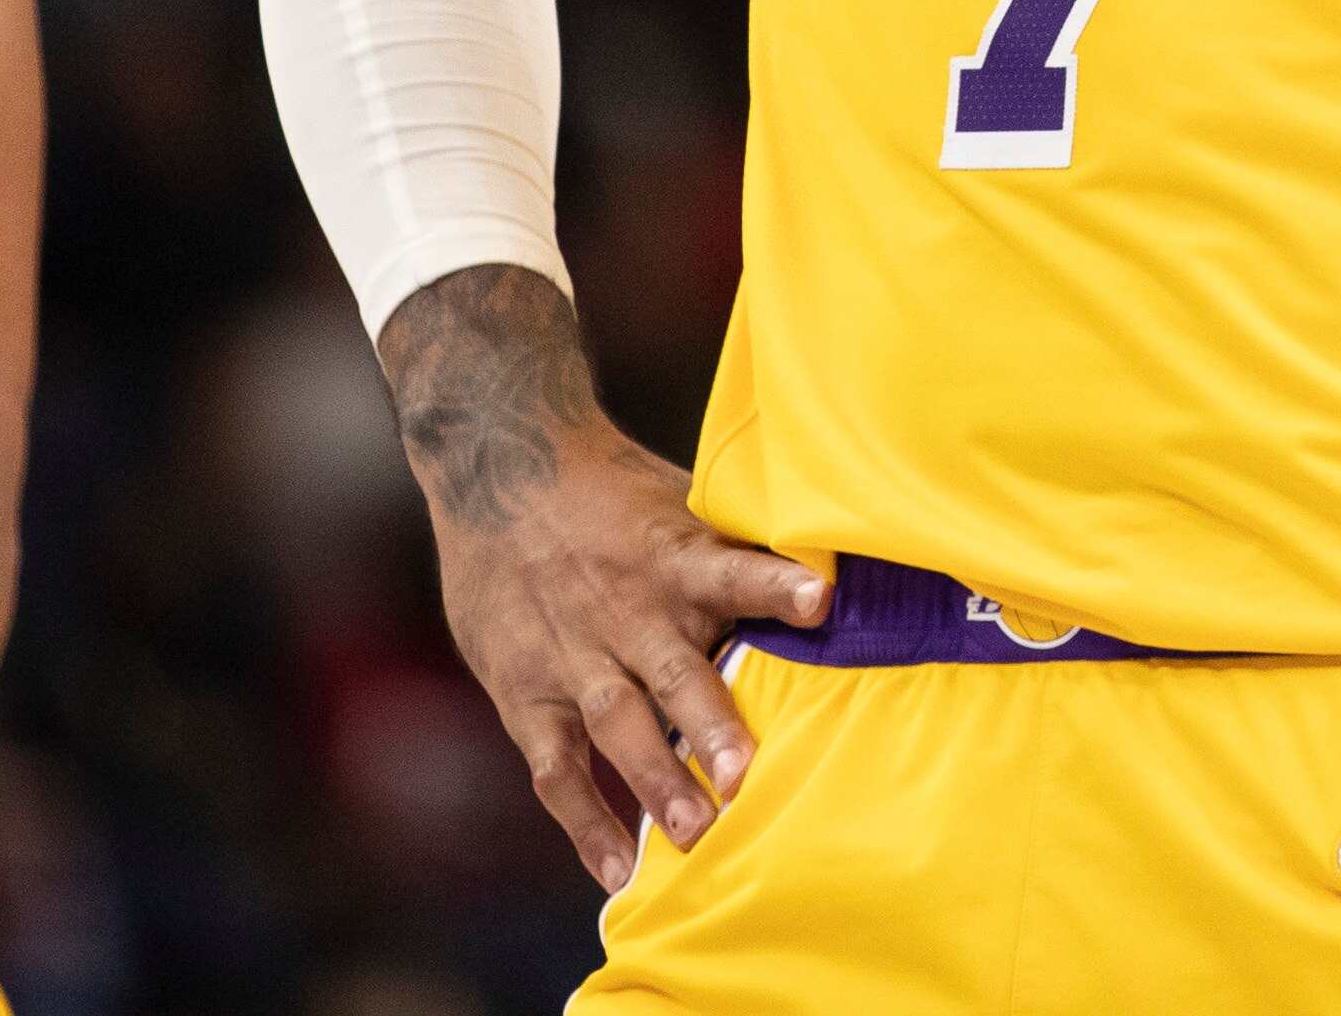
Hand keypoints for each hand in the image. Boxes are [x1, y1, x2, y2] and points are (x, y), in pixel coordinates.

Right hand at [378, 264, 828, 890]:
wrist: (499, 469)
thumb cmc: (613, 493)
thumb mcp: (678, 500)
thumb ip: (739, 545)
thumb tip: (841, 562)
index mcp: (674, 557)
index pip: (732, 569)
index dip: (776, 586)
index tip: (821, 599)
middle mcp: (627, 611)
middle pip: (673, 671)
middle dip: (710, 725)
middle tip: (748, 777)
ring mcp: (573, 655)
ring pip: (615, 725)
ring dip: (655, 780)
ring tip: (695, 835)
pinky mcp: (526, 692)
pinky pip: (555, 766)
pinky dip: (584, 821)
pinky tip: (619, 870)